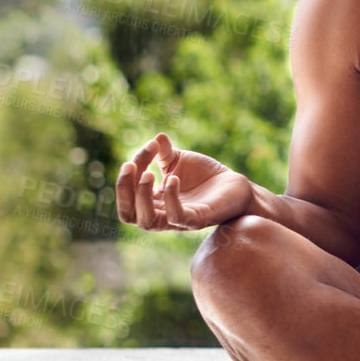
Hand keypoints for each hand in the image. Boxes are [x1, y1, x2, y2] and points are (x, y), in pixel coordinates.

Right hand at [114, 133, 254, 230]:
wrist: (235, 185)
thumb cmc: (205, 176)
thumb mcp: (179, 160)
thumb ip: (163, 153)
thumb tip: (156, 138)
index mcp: (153, 201)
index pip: (130, 191)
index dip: (132, 168)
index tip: (151, 146)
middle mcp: (161, 214)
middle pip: (128, 214)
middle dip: (124, 189)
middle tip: (131, 166)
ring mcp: (178, 220)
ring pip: (147, 222)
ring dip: (142, 197)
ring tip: (148, 174)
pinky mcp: (197, 219)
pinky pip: (176, 217)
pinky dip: (171, 198)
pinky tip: (173, 179)